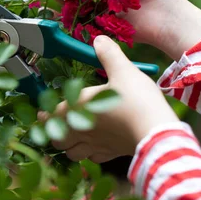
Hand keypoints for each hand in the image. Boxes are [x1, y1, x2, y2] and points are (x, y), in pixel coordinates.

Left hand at [38, 36, 179, 161]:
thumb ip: (109, 54)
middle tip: (56, 124)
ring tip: (72, 137)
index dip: (45, 115)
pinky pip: (92, 159)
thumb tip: (99, 40)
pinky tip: (94, 147)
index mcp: (81, 105)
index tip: (41, 114)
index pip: (53, 114)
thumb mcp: (124, 70)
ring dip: (68, 146)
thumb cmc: (138, 101)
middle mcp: (84, 128)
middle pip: (58, 138)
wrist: (158, 132)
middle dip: (54, 132)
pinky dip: (89, 155)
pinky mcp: (111, 154)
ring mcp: (97, 144)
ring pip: (71, 153)